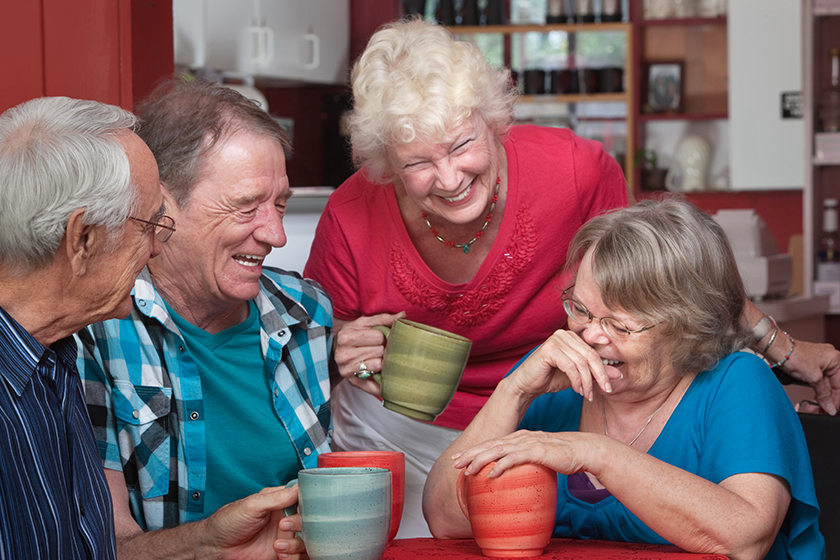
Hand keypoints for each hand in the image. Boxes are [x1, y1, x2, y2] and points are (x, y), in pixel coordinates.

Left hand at [196, 485, 305, 559]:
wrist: (215, 548)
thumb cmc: (228, 522)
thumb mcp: (252, 505)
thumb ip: (277, 497)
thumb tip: (299, 488)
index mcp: (279, 502)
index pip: (303, 498)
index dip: (308, 503)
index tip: (304, 507)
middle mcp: (284, 518)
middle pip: (308, 520)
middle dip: (300, 524)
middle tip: (284, 526)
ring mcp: (283, 537)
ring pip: (306, 540)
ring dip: (296, 544)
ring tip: (278, 546)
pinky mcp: (281, 553)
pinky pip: (299, 556)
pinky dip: (293, 556)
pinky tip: (280, 554)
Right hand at [333, 312, 404, 395]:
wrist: (334, 352)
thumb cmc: (352, 335)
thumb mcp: (363, 323)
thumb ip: (383, 319)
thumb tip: (402, 315)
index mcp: (346, 337)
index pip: (378, 336)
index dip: (381, 336)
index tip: (377, 337)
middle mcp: (344, 354)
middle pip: (379, 351)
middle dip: (382, 349)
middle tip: (377, 348)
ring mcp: (347, 370)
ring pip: (378, 366)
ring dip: (381, 362)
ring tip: (375, 358)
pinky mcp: (352, 382)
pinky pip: (374, 385)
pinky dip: (381, 384)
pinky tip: (383, 380)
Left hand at [452, 429, 594, 479]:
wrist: (585, 451)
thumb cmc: (563, 456)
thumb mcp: (539, 457)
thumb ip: (525, 461)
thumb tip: (514, 473)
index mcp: (520, 438)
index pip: (492, 443)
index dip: (474, 450)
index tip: (460, 458)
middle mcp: (521, 438)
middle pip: (490, 445)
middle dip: (470, 453)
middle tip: (454, 462)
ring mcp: (529, 443)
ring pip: (498, 451)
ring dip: (480, 460)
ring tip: (466, 469)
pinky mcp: (538, 452)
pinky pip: (515, 458)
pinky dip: (501, 466)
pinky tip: (491, 474)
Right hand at [509, 329, 620, 402]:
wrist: (526, 385)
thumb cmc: (550, 378)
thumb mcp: (578, 376)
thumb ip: (595, 373)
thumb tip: (618, 375)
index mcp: (572, 337)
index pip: (594, 351)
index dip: (604, 369)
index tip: (609, 385)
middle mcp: (564, 334)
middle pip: (591, 356)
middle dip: (599, 376)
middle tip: (604, 391)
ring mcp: (556, 340)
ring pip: (582, 362)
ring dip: (587, 382)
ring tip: (587, 395)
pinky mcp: (549, 350)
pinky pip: (570, 366)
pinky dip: (577, 380)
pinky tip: (577, 390)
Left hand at [780, 339, 839, 415]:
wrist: (777, 349)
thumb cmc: (794, 356)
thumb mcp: (813, 378)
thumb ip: (823, 394)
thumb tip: (830, 406)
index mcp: (836, 359)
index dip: (835, 400)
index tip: (831, 410)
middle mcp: (830, 360)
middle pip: (832, 386)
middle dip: (826, 400)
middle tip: (821, 411)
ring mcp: (819, 362)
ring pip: (824, 385)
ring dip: (819, 397)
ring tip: (813, 407)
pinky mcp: (810, 365)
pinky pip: (816, 381)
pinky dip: (814, 390)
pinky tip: (812, 400)